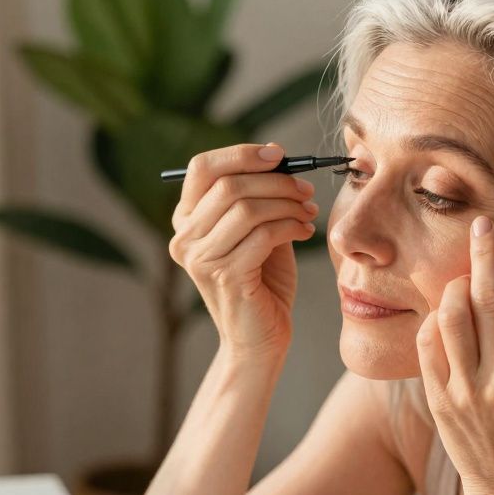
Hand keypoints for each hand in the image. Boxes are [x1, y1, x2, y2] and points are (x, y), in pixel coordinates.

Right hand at [168, 143, 318, 358]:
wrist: (261, 340)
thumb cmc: (263, 284)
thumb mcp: (257, 231)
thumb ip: (258, 196)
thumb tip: (274, 153)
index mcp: (186, 221)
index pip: (202, 168)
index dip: (241, 154)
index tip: (278, 155)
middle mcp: (184, 238)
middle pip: (228, 185)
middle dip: (276, 181)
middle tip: (306, 190)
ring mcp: (200, 259)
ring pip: (246, 208)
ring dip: (287, 204)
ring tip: (308, 212)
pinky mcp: (225, 277)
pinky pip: (262, 234)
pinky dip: (290, 226)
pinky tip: (305, 232)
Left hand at [415, 215, 493, 494]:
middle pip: (487, 299)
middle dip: (481, 255)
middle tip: (478, 227)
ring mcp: (469, 392)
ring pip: (452, 317)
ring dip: (454, 288)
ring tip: (461, 280)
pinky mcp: (441, 402)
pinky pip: (428, 347)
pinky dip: (433, 321)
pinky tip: (444, 316)